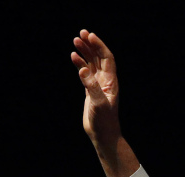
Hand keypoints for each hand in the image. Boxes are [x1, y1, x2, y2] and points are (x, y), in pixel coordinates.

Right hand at [71, 30, 120, 146]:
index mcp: (111, 82)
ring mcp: (98, 85)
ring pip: (92, 63)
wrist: (103, 134)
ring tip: (75, 41)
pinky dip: (80, 63)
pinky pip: (85, 72)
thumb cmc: (104, 121)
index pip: (107, 58)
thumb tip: (83, 69)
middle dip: (91, 45)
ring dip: (85, 52)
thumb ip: (91, 86)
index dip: (99, 46)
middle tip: (81, 33)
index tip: (89, 36)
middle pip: (99, 57)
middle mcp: (106, 81)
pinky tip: (73, 57)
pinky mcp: (90, 90)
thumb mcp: (98, 104)